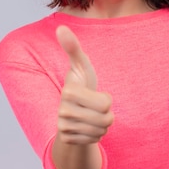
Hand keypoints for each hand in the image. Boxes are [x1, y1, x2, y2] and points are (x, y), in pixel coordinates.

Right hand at [55, 25, 113, 144]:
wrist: (72, 111)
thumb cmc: (81, 84)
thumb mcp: (81, 65)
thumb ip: (73, 47)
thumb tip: (61, 28)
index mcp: (68, 92)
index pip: (105, 104)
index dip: (107, 100)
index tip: (95, 94)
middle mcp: (63, 111)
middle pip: (106, 119)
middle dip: (107, 114)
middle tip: (95, 108)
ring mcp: (64, 127)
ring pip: (101, 131)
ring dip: (102, 124)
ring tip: (91, 116)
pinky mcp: (67, 139)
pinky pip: (94, 140)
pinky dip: (95, 134)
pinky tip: (86, 126)